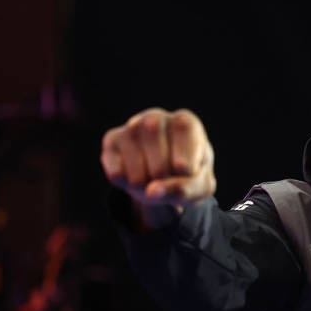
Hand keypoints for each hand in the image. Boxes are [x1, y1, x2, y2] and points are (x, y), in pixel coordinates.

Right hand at [100, 108, 216, 208]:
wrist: (166, 168)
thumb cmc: (189, 173)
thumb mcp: (200, 186)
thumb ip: (184, 189)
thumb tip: (151, 191)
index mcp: (186, 123)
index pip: (184, 163)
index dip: (183, 178)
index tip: (187, 173)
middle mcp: (156, 118)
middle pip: (160, 169)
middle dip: (165, 186)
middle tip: (169, 178)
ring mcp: (131, 127)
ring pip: (137, 175)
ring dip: (146, 188)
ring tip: (153, 178)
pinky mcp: (111, 139)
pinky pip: (117, 174)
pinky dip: (127, 184)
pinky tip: (135, 173)